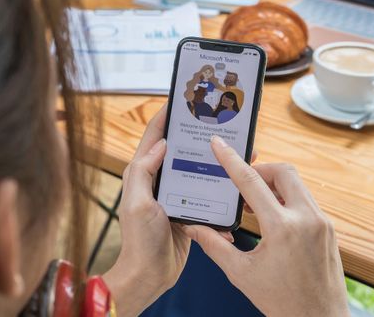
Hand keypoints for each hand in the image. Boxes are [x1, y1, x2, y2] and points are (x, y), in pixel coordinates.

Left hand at [103, 105, 228, 315]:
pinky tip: (234, 181)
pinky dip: (217, 184)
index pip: (154, 137)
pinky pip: (204, 190)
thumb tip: (161, 143)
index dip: (165, 116)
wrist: (151, 273)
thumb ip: (144, 172)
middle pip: (178, 148)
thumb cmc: (140, 240)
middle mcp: (159, 180)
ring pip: (195, 167)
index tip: (181, 100)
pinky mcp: (188, 208)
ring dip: (211, 158)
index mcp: (143, 174)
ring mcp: (175, 193)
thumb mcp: (138, 203)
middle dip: (195, 134)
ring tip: (233, 149)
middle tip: (214, 120)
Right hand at [184, 136, 348, 316]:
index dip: (231, 160)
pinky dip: (286, 198)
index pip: (251, 182)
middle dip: (261, 170)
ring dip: (274, 184)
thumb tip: (194, 227)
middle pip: (283, 171)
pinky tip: (272, 215)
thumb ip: (214, 245)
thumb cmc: (281, 302)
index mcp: (282, 229)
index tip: (219, 144)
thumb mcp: (241, 274)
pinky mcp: (329, 228)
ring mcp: (322, 222)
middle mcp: (306, 219)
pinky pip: (306, 199)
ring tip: (254, 202)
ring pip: (297, 183)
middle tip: (242, 184)